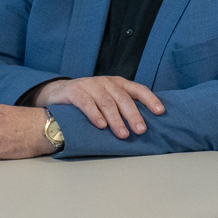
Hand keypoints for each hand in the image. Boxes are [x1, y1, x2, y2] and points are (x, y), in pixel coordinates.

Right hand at [27, 76, 164, 138]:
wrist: (57, 92)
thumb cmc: (90, 98)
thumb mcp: (108, 98)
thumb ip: (122, 106)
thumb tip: (142, 124)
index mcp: (119, 84)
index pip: (138, 89)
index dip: (150, 99)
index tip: (160, 112)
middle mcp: (107, 82)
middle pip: (123, 99)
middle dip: (133, 115)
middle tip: (141, 130)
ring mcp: (90, 85)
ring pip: (107, 103)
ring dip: (116, 120)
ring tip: (123, 134)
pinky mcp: (74, 91)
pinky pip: (86, 103)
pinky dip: (95, 115)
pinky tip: (101, 125)